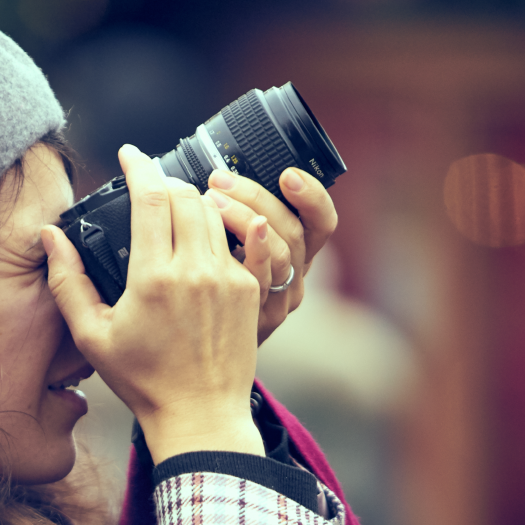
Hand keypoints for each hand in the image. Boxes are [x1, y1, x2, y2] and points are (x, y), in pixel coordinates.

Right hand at [46, 144, 263, 461]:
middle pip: (185, 194)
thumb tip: (49, 237)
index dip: (138, 165)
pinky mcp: (249, 288)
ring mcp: (228, 277)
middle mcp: (194, 271)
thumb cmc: (142, 380)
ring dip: (193, 199)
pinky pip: (241, 237)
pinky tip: (205, 230)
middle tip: (148, 184)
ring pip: (213, 212)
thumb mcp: (92, 336)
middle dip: (165, 180)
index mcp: (153, 278)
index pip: (150, 196)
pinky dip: (221, 224)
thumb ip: (67, 282)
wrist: (200, 415)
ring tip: (174, 206)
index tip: (128, 152)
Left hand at [204, 166, 338, 343]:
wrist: (204, 350)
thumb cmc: (215, 289)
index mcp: (298, 250)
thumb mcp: (235, 245)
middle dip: (258, 197)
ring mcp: (279, 297)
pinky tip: (223, 236)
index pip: (321, 220)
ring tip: (212, 201)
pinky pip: (261, 281)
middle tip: (220, 180)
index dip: (312, 196)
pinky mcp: (258, 315)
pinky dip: (248, 254)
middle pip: (295, 230)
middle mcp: (296, 273)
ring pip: (280, 253)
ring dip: (246, 219)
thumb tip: (218, 175)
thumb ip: (237, 215)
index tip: (288, 174)